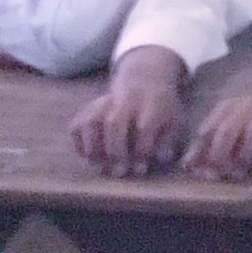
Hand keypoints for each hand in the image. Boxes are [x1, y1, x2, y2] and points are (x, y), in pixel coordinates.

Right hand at [72, 49, 193, 172]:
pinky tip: (86, 156)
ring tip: (98, 168)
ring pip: (92, 122)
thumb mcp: (173, 119)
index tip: (140, 170)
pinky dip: (78, 142)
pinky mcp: (89, 108)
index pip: (144, 126)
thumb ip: (168, 140)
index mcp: (151, 103)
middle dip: (116, 150)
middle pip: (115, 123)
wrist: (144, 79)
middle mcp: (125, 101)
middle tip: (118, 173)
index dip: (141, 149)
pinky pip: (77, 124)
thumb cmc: (160, 107)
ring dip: (93, 147)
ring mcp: (104, 102)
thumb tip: (163, 159)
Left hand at [182, 51, 251, 176]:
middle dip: (220, 158)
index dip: (199, 154)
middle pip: (227, 133)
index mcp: (235, 104)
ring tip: (246, 170)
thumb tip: (195, 166)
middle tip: (224, 175)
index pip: (207, 130)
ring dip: (245, 157)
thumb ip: (222, 136)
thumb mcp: (245, 115)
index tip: (197, 171)